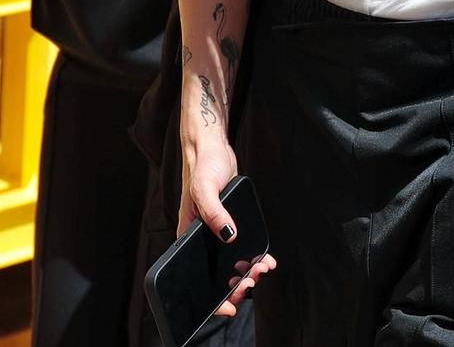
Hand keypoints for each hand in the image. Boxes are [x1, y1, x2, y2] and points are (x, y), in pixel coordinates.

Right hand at [180, 90, 276, 313]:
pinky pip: (241, 248)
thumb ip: (213, 212)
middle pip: (216, 275)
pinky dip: (253, 256)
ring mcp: (216, 232)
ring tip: (263, 269)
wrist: (213, 148)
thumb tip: (228, 235)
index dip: (212, 298)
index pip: (195, 277)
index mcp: (187, 236)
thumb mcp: (205, 188)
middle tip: (254, 280)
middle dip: (235, 285)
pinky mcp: (229, 223)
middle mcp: (200, 238)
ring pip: (230, 263)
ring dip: (247, 272)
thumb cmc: (203, 166)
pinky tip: (266, 259)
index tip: (229, 306)